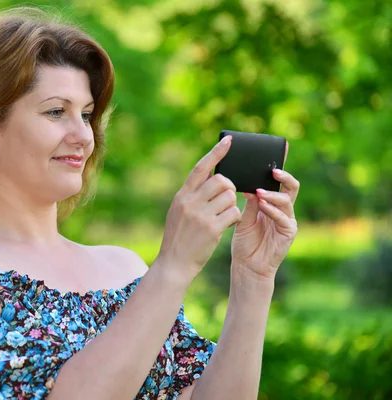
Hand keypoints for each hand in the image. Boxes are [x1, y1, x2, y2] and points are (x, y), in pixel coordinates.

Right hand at [155, 135, 240, 281]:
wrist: (174, 262)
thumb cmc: (179, 237)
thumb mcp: (179, 211)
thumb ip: (192, 195)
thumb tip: (212, 177)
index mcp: (182, 195)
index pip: (201, 167)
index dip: (216, 153)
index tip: (230, 141)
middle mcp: (190, 202)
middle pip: (222, 180)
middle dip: (230, 188)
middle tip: (226, 198)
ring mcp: (201, 215)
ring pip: (231, 197)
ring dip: (232, 205)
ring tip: (223, 215)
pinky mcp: (212, 228)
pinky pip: (234, 213)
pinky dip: (234, 217)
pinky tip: (226, 225)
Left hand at [231, 142, 299, 281]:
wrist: (247, 266)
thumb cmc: (244, 241)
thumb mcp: (243, 217)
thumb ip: (248, 202)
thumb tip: (247, 183)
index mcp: (272, 203)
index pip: (277, 181)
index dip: (280, 166)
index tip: (279, 151)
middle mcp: (282, 209)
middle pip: (290, 186)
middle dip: (283, 176)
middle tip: (272, 170)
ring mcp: (287, 220)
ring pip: (287, 200)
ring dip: (273, 194)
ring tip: (259, 191)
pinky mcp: (288, 232)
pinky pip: (284, 218)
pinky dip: (273, 210)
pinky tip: (263, 205)